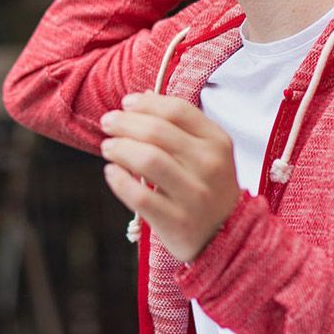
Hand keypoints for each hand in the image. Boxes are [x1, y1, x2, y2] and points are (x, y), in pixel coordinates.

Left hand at [100, 93, 240, 261]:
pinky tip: (111, 172)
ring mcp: (195, 195)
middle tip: (107, 123)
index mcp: (217, 142)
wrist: (226, 237)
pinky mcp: (177, 221)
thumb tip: (142, 96)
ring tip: (108, 147)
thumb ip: (178, 126)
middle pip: (158, 132)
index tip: (126, 103)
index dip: (146, 103)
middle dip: (125, 123)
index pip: (178, 110)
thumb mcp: (205, 153)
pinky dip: (119, 181)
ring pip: (148, 160)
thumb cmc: (204, 185)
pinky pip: (140, 196)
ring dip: (120, 149)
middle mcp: (210, 166)